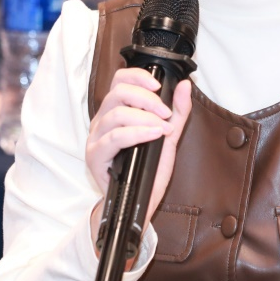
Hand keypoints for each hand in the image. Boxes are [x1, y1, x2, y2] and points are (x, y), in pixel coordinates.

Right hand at [86, 68, 192, 251]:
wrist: (139, 204)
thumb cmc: (148, 170)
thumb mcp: (167, 137)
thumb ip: (178, 111)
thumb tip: (184, 85)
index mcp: (115, 111)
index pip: (119, 80)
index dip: (138, 77)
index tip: (159, 87)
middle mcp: (102, 121)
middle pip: (118, 93)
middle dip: (147, 99)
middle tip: (166, 113)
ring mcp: (96, 138)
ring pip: (116, 114)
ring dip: (144, 117)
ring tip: (162, 128)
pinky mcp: (95, 156)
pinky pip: (114, 137)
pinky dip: (137, 133)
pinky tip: (153, 135)